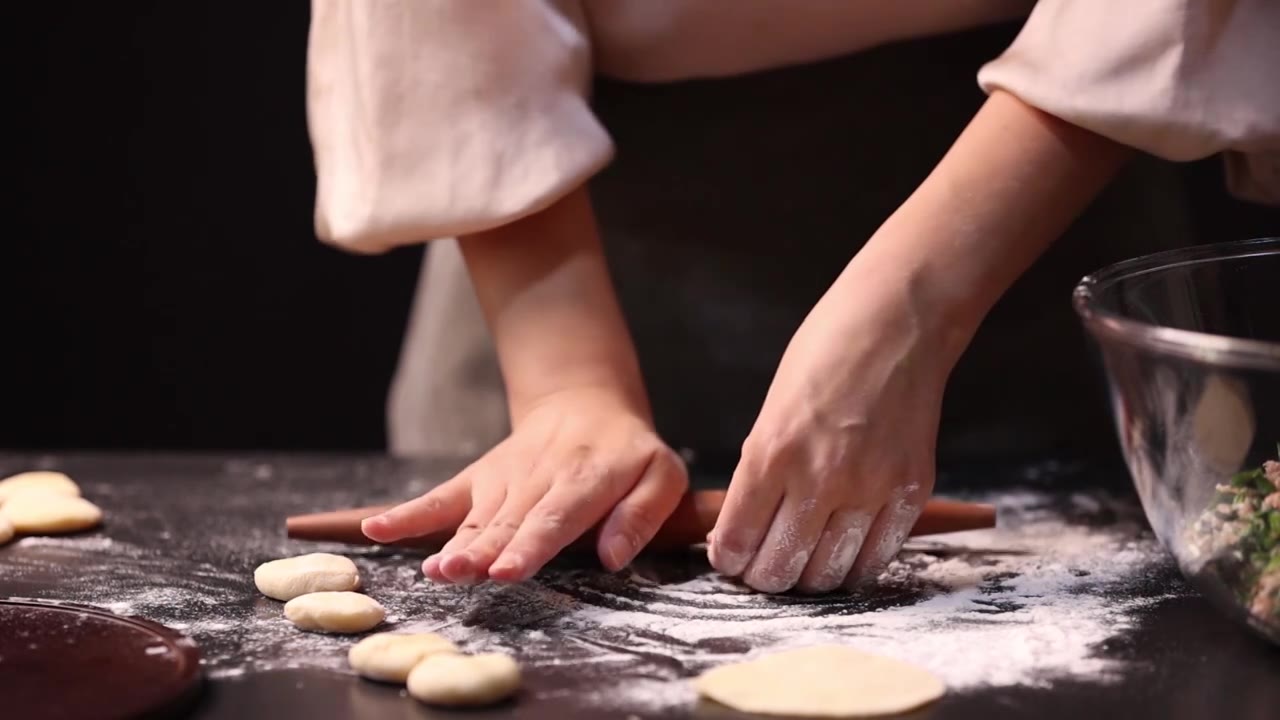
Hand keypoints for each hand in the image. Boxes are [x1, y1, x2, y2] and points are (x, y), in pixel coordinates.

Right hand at [362, 388, 688, 583]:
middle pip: (508, 521)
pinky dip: (408, 515)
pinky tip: (377, 531)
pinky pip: (440, 498)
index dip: (530, 545)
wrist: (584, 405)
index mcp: (587, 478)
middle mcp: (539, 478)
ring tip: (433, 570)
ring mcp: (502, 478)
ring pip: (475, 518)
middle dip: (483, 551)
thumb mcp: (661, 475)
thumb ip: (641, 515)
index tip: (507, 571)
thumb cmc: (628, 453)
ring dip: (452, 544)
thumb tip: (612, 558)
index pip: (555, 517)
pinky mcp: (477, 479)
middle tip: (458, 574)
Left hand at [708, 290, 948, 593]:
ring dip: (808, 577)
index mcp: (772, 451)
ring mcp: (869, 489)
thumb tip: (745, 524)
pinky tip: (843, 549)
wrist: (898, 321)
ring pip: (827, 576)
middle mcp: (819, 478)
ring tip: (803, 559)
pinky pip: (876, 559)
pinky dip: (854, 564)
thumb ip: (761, 467)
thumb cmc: (826, 351)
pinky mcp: (909, 492)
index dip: (727, 559)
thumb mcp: (772, 407)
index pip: (737, 541)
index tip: (729, 555)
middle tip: (763, 564)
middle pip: (779, 570)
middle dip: (763, 575)